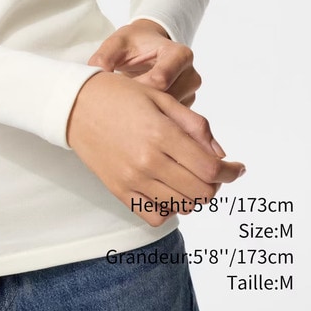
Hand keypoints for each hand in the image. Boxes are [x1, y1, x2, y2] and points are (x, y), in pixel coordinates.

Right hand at [66, 71, 245, 225]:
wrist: (73, 105)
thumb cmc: (118, 95)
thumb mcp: (159, 97)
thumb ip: (194, 124)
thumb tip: (220, 154)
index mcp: (161, 134)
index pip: (210, 169)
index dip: (230, 172)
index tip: (236, 168)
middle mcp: (148, 161)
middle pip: (202, 193)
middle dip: (215, 184)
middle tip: (211, 169)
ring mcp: (132, 179)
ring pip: (182, 206)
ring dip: (193, 195)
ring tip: (188, 176)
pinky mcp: (119, 190)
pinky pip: (155, 216)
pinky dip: (169, 208)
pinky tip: (167, 188)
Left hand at [88, 19, 200, 107]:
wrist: (149, 45)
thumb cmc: (133, 43)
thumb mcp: (117, 42)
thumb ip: (105, 56)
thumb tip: (95, 74)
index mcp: (178, 53)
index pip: (161, 79)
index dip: (136, 88)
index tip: (118, 90)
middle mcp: (190, 73)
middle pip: (167, 98)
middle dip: (142, 102)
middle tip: (119, 103)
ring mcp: (190, 91)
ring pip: (170, 112)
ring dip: (148, 112)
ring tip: (126, 107)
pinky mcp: (186, 105)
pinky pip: (171, 117)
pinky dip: (154, 117)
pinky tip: (137, 114)